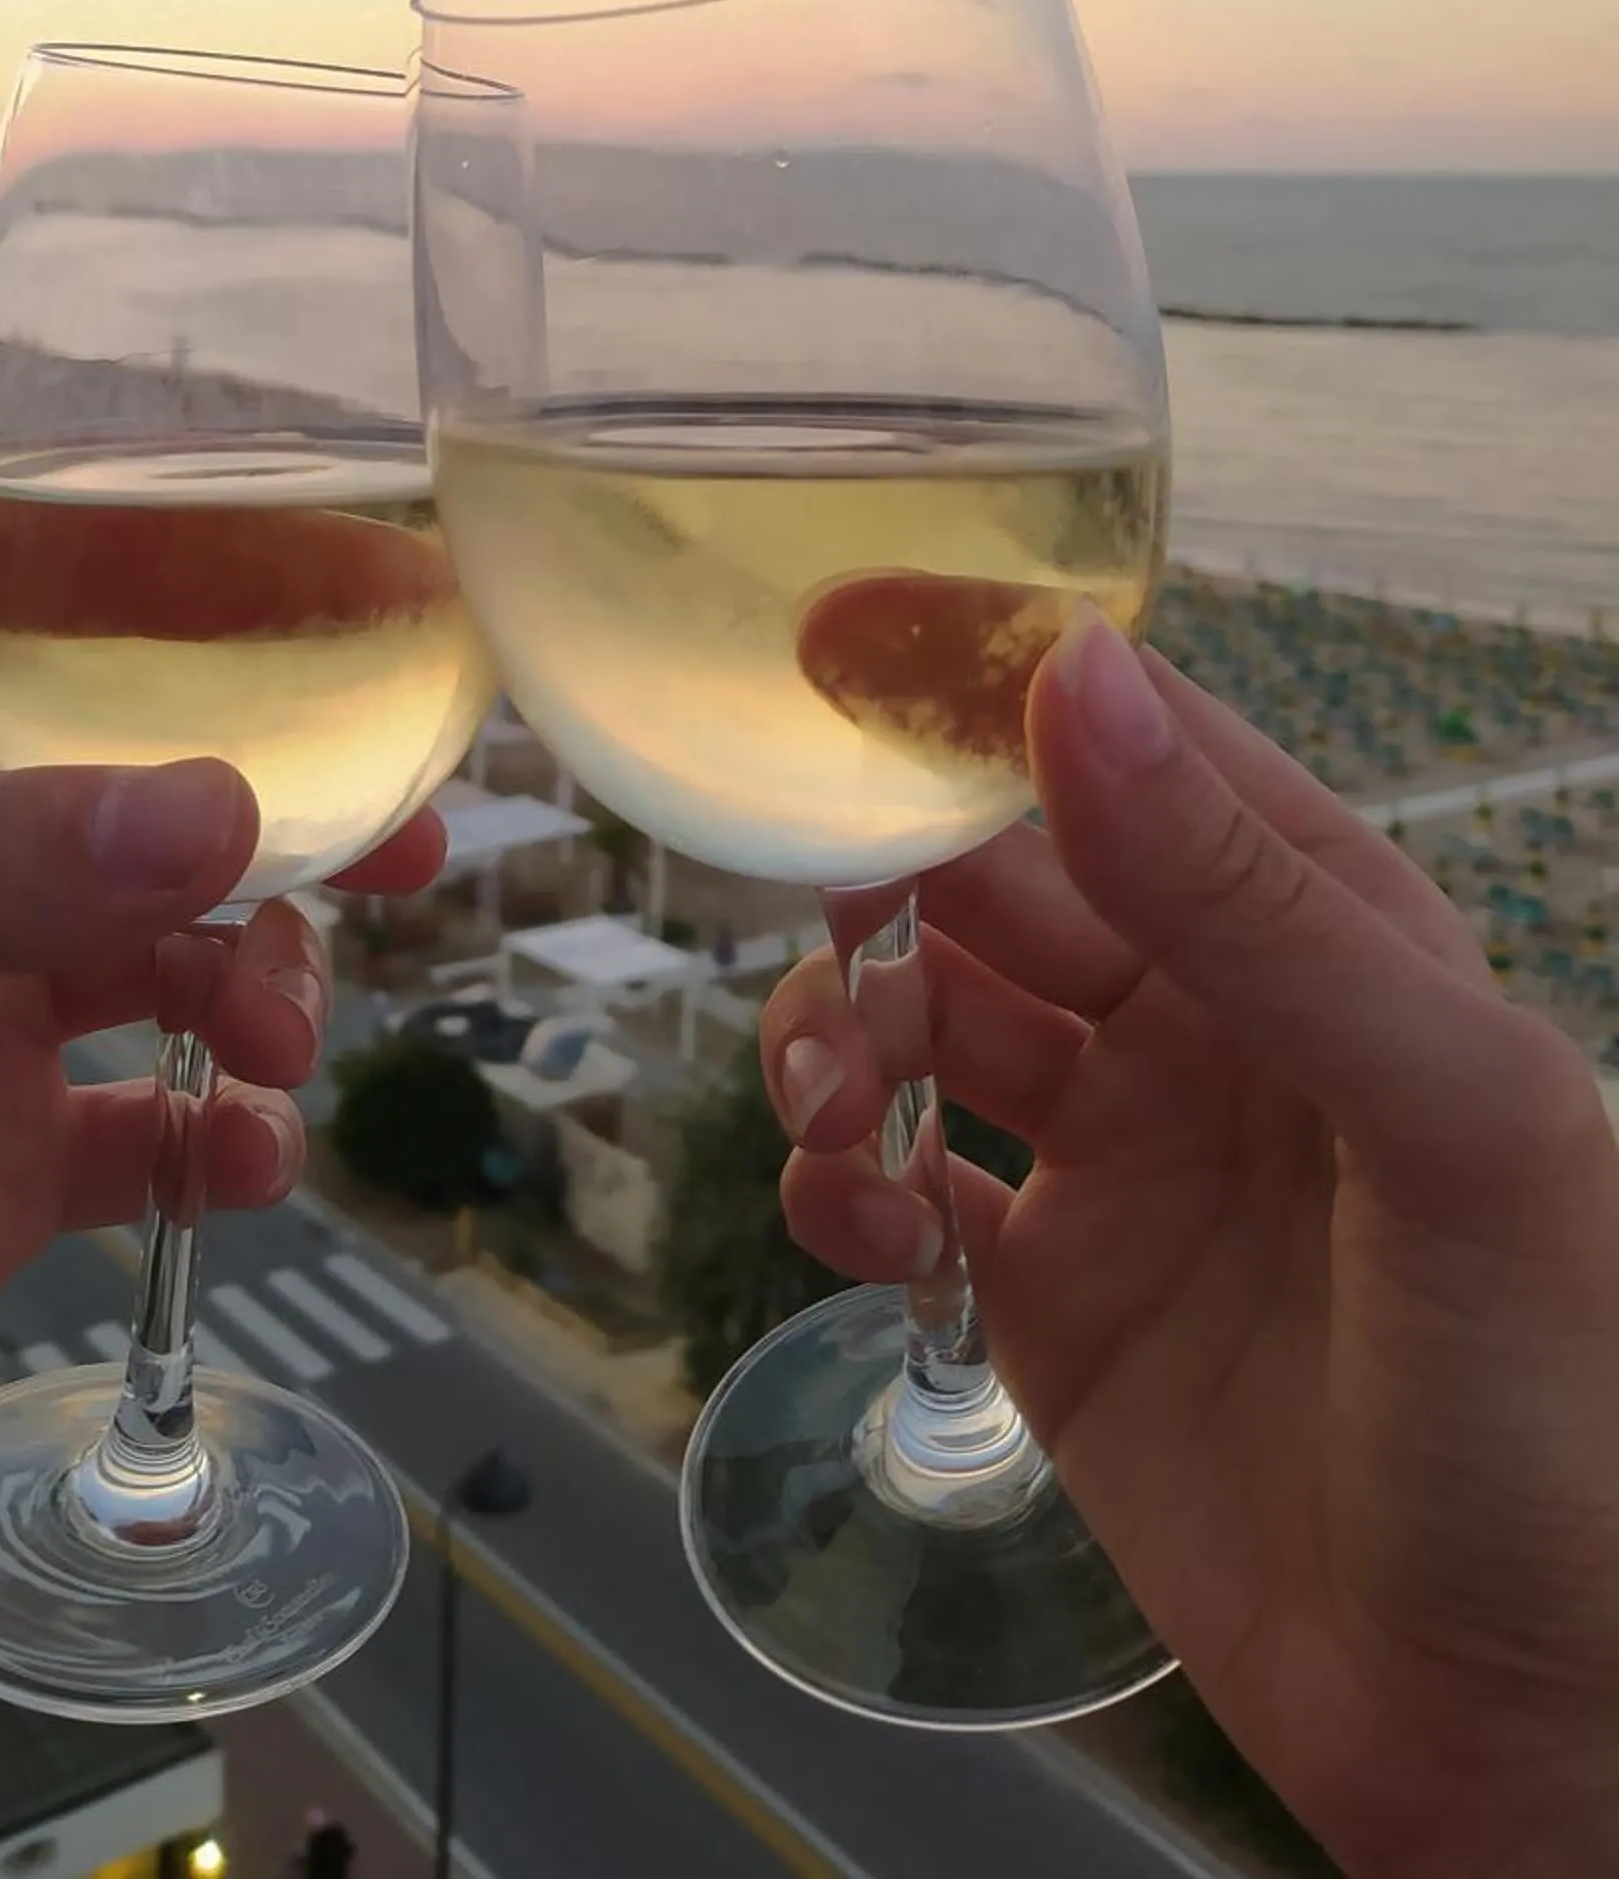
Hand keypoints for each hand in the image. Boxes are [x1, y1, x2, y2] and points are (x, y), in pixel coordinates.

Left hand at [0, 533, 442, 1685]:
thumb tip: (214, 810)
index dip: (138, 562)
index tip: (308, 562)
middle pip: (139, 779)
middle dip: (279, 791)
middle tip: (406, 827)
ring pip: (178, 950)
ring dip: (266, 972)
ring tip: (277, 1032)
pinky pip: (156, 1134)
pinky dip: (228, 1138)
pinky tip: (243, 1154)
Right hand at [764, 616, 1618, 1878]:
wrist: (1524, 1735)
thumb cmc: (1551, 1409)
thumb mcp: (1443, 1118)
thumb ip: (1255, 902)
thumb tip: (1072, 683)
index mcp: (1328, 934)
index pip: (1136, 749)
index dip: (985, 687)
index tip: (829, 640)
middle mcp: (1216, 1026)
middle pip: (996, 877)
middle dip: (888, 880)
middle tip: (832, 928)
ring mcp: (1127, 1160)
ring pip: (927, 1017)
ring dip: (843, 1027)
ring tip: (836, 1102)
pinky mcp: (1052, 1301)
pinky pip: (902, 1186)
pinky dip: (842, 1181)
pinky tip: (857, 1219)